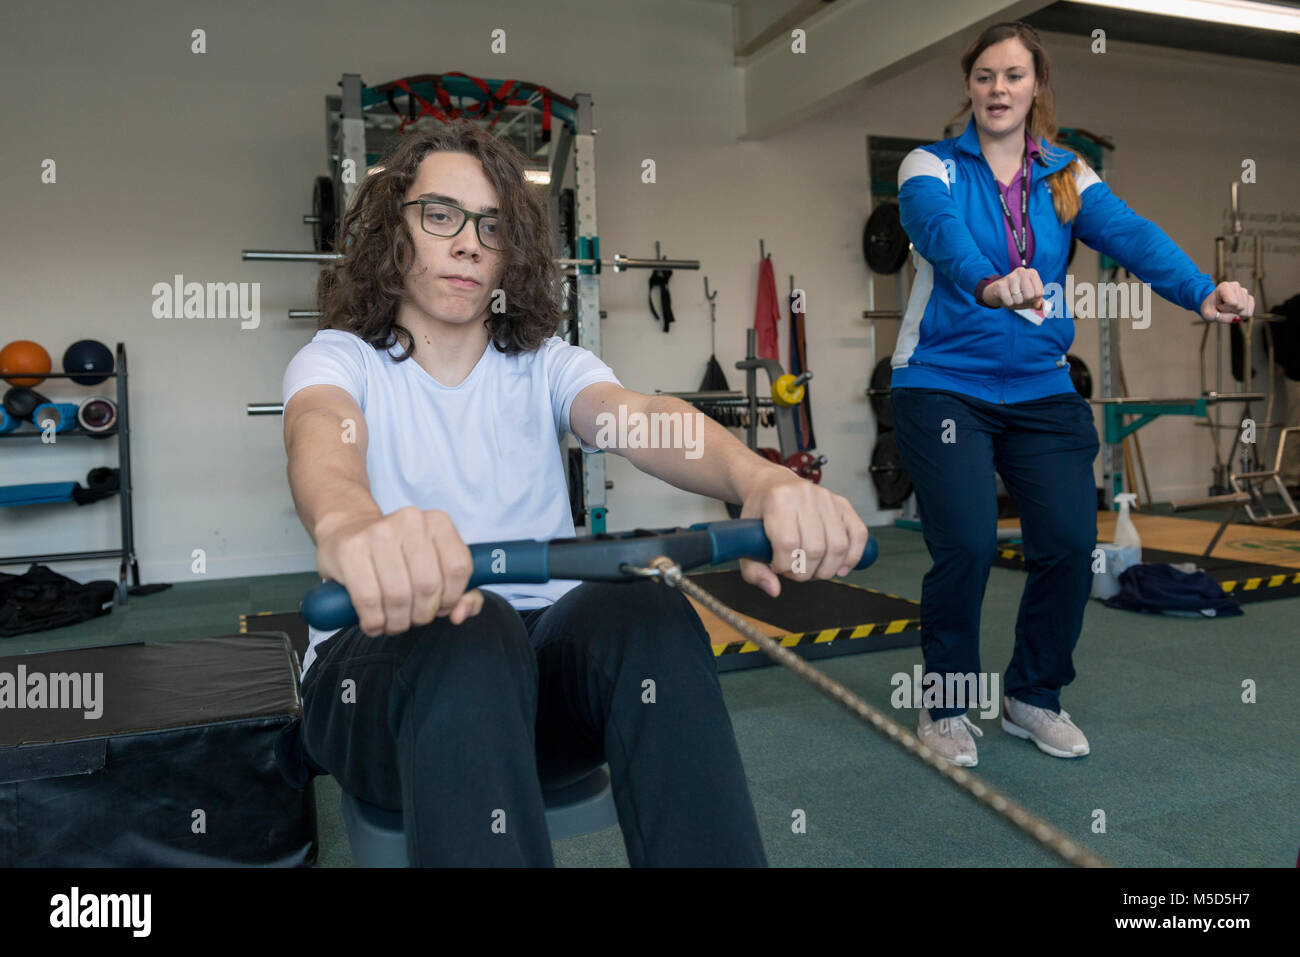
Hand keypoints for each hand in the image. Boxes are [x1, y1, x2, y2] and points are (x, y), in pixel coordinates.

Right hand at [314, 507, 483, 635]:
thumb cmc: (399, 556)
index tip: (440, 607)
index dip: (451, 597)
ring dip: (398, 622)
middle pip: (428, 585)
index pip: (459, 567)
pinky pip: (369, 599)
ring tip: (394, 622)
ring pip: (398, 596)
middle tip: (413, 618)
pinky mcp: (350, 550)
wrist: (348, 532)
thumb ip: (463, 593)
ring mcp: (378, 532)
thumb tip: (461, 613)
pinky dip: (374, 621)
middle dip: (422, 614)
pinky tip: (374, 622)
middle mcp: (410, 520)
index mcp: (438, 522)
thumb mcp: (435, 566)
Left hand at [737, 467, 869, 597]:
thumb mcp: (745, 538)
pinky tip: (841, 567)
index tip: (778, 567)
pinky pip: (858, 533)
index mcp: (777, 500)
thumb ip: (753, 569)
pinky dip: (853, 556)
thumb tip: (774, 590)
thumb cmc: (760, 512)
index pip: (788, 544)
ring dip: (827, 569)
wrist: (772, 484)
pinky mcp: (842, 503)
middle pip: (815, 549)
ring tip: (813, 570)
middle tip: (795, 571)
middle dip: (805, 572)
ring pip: (838, 545)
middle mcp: (804, 496)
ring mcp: (826, 498)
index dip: (784, 566)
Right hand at [982, 266, 1044, 310]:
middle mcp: (1022, 272)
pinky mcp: (1000, 285)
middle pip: (1030, 296)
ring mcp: (1010, 277)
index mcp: (1032, 273)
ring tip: (1012, 296)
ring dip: (1015, 302)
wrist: (996, 292)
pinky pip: (1009, 301)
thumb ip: (1038, 303)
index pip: (1039, 293)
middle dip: (1024, 300)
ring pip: (1019, 299)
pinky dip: (1008, 303)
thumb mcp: (1029, 298)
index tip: (1028, 295)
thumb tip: (1043, 306)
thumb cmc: (1016, 294)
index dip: (1034, 299)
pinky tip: (1005, 297)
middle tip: (1019, 296)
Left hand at [1200, 281, 1254, 322]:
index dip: (1224, 309)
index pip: (1232, 302)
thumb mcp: (1209, 315)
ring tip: (1227, 308)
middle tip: (1222, 308)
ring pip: (1245, 310)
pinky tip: (1234, 310)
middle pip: (1240, 307)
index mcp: (1224, 286)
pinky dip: (1241, 315)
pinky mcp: (1249, 298)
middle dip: (1230, 312)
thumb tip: (1238, 318)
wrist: (1211, 305)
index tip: (1218, 306)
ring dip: (1235, 313)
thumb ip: (1222, 318)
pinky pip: (1249, 312)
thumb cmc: (1209, 308)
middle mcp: (1236, 286)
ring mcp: (1244, 291)